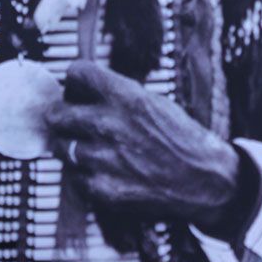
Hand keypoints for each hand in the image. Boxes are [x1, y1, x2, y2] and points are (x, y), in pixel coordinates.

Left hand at [45, 60, 241, 231]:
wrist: (205, 180)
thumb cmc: (180, 137)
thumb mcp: (151, 101)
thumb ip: (116, 94)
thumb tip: (84, 91)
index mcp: (124, 96)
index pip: (75, 73)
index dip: (74, 81)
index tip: (76, 89)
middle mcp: (109, 124)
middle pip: (56, 113)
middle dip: (61, 115)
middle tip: (69, 120)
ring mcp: (103, 158)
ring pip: (60, 146)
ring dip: (69, 146)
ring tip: (86, 148)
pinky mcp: (102, 189)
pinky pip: (75, 176)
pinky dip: (84, 174)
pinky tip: (101, 171)